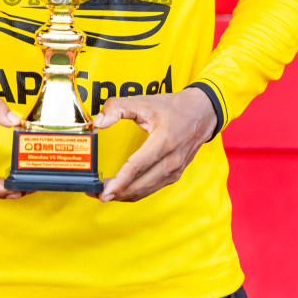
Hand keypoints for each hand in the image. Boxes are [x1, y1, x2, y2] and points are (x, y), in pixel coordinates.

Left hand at [93, 87, 217, 202]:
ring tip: (103, 194)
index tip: (103, 190)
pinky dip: (135, 193)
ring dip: (124, 195)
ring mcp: (175, 170)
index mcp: (164, 141)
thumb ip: (118, 108)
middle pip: (140, 185)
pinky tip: (122, 190)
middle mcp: (172, 160)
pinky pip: (152, 189)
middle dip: (116, 193)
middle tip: (95, 193)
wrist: (203, 112)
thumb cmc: (173, 107)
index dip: (119, 181)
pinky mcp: (175, 175)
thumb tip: (99, 122)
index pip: (137, 167)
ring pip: (145, 191)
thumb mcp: (144, 101)